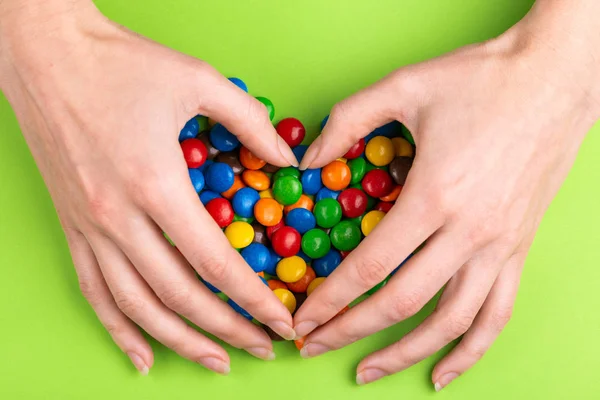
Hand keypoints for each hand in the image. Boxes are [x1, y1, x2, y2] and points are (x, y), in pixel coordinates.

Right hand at [0, 1, 296, 373]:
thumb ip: (250, 122)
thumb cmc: (122, 63)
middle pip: (180, 295)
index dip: (253, 298)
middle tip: (264, 348)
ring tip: (217, 363)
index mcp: (155, 184)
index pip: (214, 262)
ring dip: (180, 342)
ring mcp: (88, 227)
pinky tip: (142, 357)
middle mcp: (118, 217)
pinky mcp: (71, 226)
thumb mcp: (199, 80)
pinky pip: (94, 291)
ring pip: (136, 306)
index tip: (282, 321)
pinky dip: (119, 330)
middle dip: (227, 329)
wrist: (47, 53)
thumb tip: (287, 157)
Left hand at [294, 1, 599, 388]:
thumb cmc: (481, 79)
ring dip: (404, 354)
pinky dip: (470, 351)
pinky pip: (497, 314)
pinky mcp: (520, 249)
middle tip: (313, 344)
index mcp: (434, 195)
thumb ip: (347, 120)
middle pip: (400, 303)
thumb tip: (308, 161)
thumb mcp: (403, 86)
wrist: (556, 78)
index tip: (302, 319)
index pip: (369, 267)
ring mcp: (500, 246)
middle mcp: (469, 232)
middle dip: (349, 331)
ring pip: (450, 323)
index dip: (329, 299)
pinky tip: (444, 372)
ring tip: (367, 372)